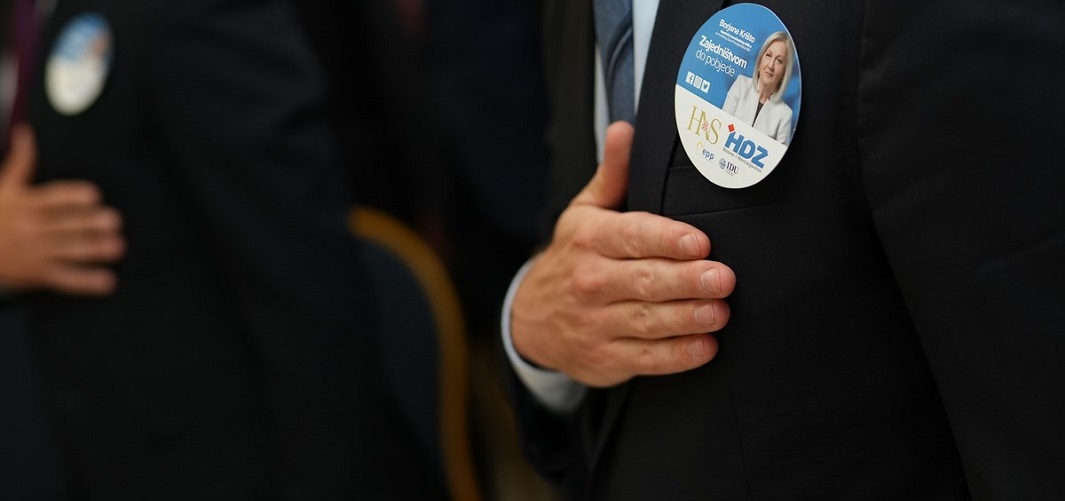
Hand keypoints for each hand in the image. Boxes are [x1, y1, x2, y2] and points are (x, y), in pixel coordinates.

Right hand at [0, 125, 124, 294]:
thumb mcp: (3, 188)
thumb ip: (21, 162)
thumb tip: (25, 131)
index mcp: (25, 204)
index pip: (52, 198)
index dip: (72, 197)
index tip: (93, 196)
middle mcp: (30, 227)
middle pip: (64, 225)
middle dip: (89, 224)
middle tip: (114, 221)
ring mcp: (34, 252)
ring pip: (68, 251)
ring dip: (94, 250)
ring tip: (117, 247)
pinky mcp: (37, 273)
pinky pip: (65, 278)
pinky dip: (86, 281)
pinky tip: (106, 281)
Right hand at [511, 122, 735, 386]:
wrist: (531, 318)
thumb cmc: (573, 257)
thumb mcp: (584, 212)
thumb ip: (613, 175)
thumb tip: (625, 128)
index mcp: (588, 239)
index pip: (631, 236)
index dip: (667, 240)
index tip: (700, 241)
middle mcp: (590, 282)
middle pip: (644, 281)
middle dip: (686, 280)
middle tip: (724, 278)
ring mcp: (596, 324)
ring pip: (647, 321)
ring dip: (687, 318)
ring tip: (720, 311)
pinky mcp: (606, 359)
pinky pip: (646, 359)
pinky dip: (677, 355)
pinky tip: (706, 347)